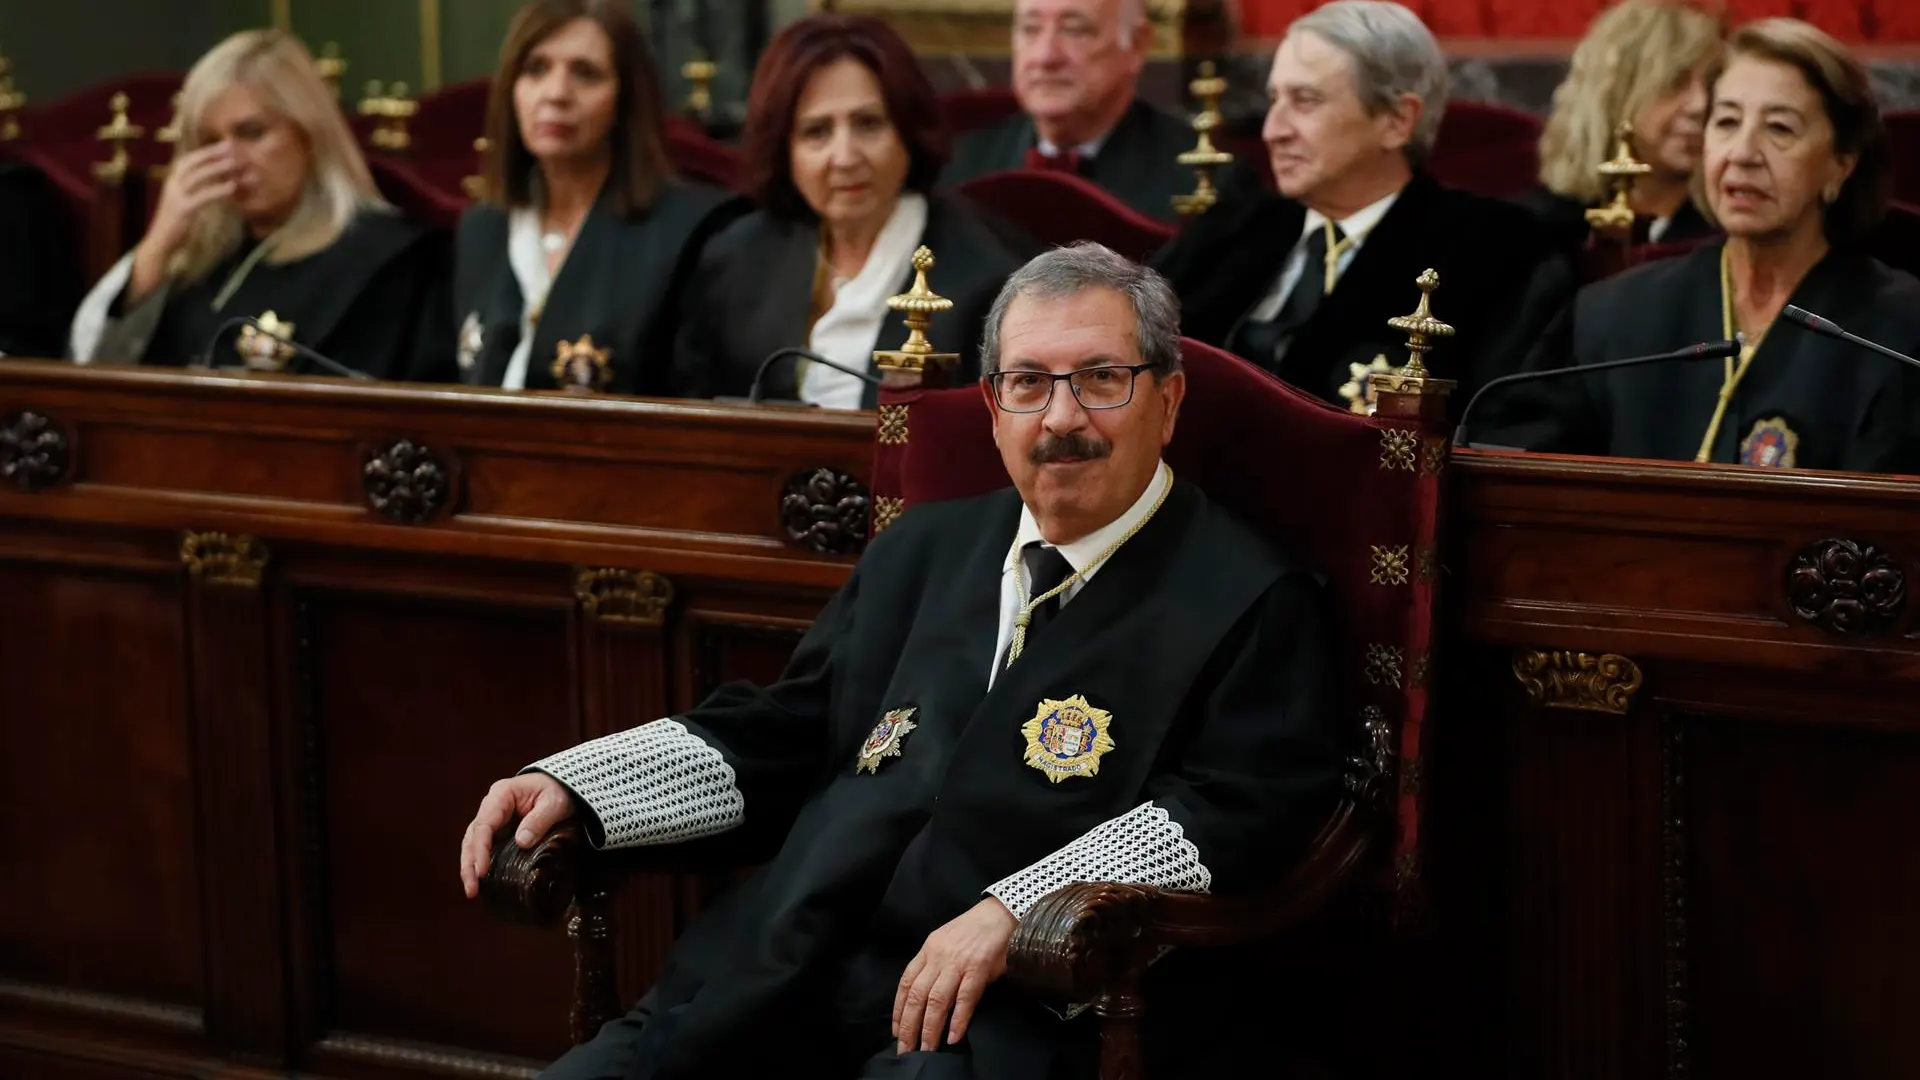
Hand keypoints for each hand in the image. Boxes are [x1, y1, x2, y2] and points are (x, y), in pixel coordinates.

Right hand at [130, 141, 236, 299]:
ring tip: (236, 163)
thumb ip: (196, 190)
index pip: (188, 160)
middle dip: (212, 153)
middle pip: (192, 163)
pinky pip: (202, 196)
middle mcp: (172, 184)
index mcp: (172, 181)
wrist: (160, 243)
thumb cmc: (176, 224)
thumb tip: (218, 180)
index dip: (206, 151)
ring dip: (217, 167)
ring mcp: (175, 196)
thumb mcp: (185, 202)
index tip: (224, 144)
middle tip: (232, 147)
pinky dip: (217, 189)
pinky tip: (231, 187)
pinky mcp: (182, 210)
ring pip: (197, 176)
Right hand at [458, 771, 575, 898]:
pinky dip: (480, 864)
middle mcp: (490, 806)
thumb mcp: (555, 803)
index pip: (484, 825)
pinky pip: (484, 847)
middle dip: (469, 864)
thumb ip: (539, 820)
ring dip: (470, 867)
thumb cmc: (557, 791)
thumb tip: (521, 843)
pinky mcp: (498, 830)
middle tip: (472, 890)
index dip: (481, 850)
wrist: (561, 786)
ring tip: (472, 891)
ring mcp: (492, 819)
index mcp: (501, 795)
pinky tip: (482, 882)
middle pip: (472, 836)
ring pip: (473, 844)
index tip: (482, 871)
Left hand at [892, 897, 1016, 1053]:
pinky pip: (965, 998)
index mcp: (928, 949)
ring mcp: (958, 963)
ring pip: (937, 1000)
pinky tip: (953, 1036)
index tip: (897, 1031)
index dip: (899, 1009)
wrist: (1002, 912)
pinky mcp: (979, 969)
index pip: (906, 983)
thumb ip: (934, 964)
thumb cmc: (974, 929)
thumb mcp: (945, 941)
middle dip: (909, 1026)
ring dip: (930, 1028)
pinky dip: (958, 1019)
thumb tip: (925, 996)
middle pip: (917, 995)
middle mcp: (939, 957)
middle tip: (906, 1049)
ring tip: (927, 1049)